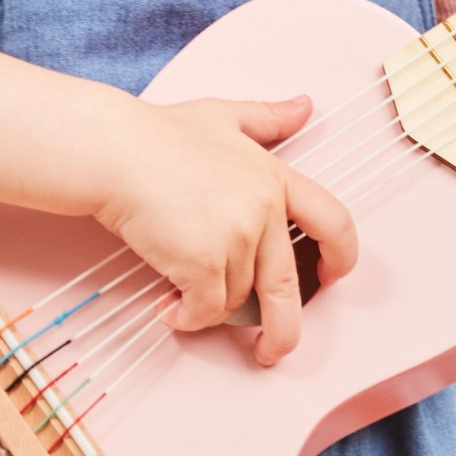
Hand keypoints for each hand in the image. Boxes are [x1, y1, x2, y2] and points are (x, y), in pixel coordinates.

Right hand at [95, 94, 357, 365]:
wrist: (113, 151)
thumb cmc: (155, 134)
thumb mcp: (222, 116)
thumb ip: (267, 118)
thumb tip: (304, 107)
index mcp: (275, 178)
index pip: (333, 221)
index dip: (341, 256)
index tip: (330, 278)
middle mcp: (263, 210)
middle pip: (287, 286)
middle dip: (284, 331)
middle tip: (271, 348)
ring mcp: (235, 237)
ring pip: (236, 299)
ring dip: (208, 308)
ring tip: (180, 297)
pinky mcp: (202, 262)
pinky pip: (204, 310)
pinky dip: (187, 318)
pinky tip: (168, 309)